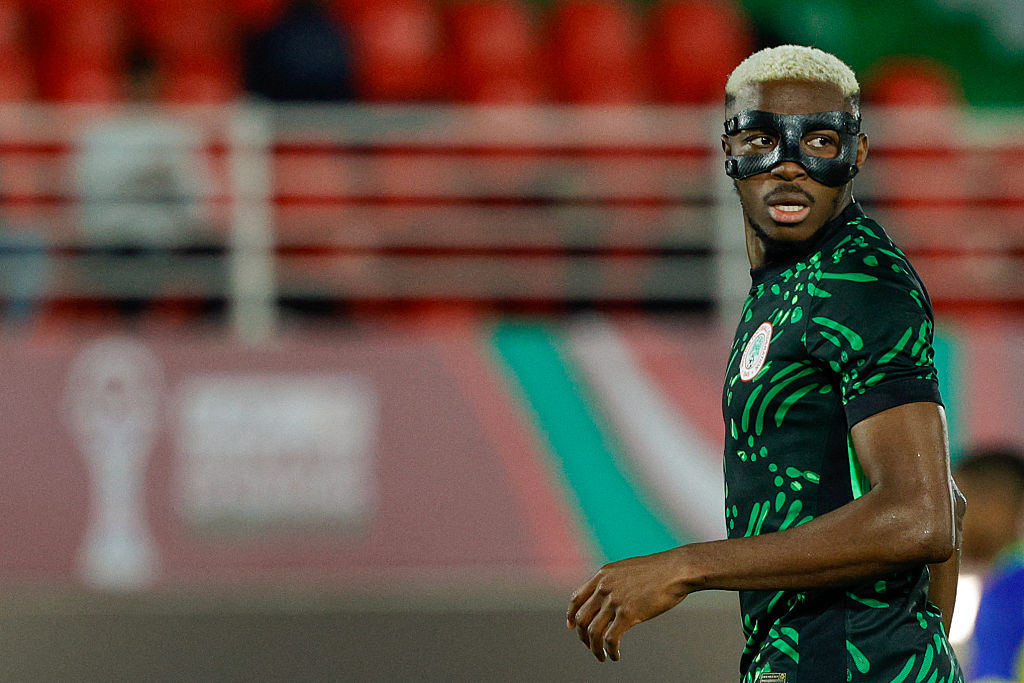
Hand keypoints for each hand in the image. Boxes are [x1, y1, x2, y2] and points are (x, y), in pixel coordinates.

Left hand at [565, 549, 690, 661]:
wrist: (676, 569)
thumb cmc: (659, 570)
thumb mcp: (628, 569)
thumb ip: (615, 581)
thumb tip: (611, 595)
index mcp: (602, 575)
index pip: (576, 598)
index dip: (571, 615)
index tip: (572, 626)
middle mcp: (604, 587)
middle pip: (581, 618)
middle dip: (583, 636)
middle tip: (590, 646)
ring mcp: (614, 600)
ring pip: (593, 632)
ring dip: (595, 649)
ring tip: (601, 657)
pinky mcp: (628, 614)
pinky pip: (610, 639)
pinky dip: (609, 651)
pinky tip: (615, 656)